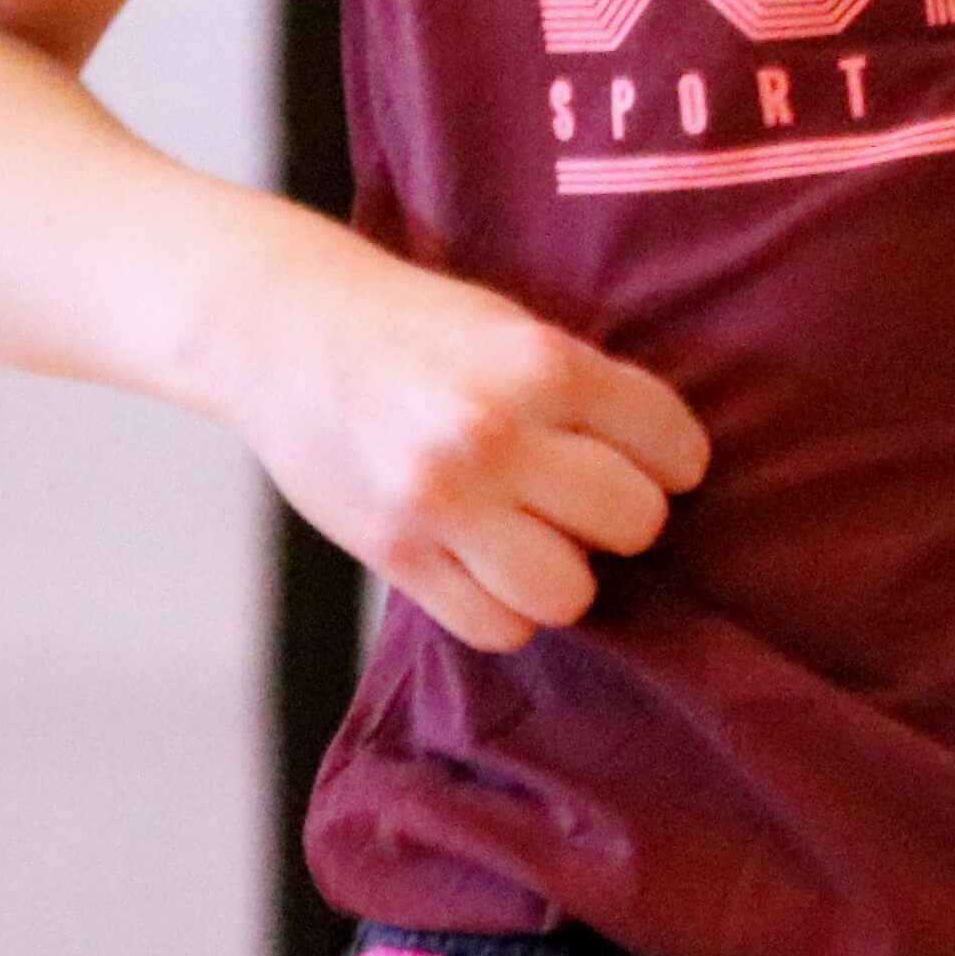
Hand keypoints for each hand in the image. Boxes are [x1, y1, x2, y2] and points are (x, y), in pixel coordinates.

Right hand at [206, 223, 713, 651]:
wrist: (281, 332)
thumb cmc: (415, 328)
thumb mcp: (513, 329)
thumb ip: (583, 391)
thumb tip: (666, 471)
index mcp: (543, 363)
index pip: (672, 445)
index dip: (671, 458)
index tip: (650, 458)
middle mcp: (495, 434)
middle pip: (634, 523)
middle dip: (618, 516)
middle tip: (580, 495)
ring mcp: (441, 501)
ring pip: (569, 593)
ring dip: (563, 571)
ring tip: (532, 533)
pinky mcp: (396, 555)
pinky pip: (496, 627)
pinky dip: (503, 608)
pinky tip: (484, 562)